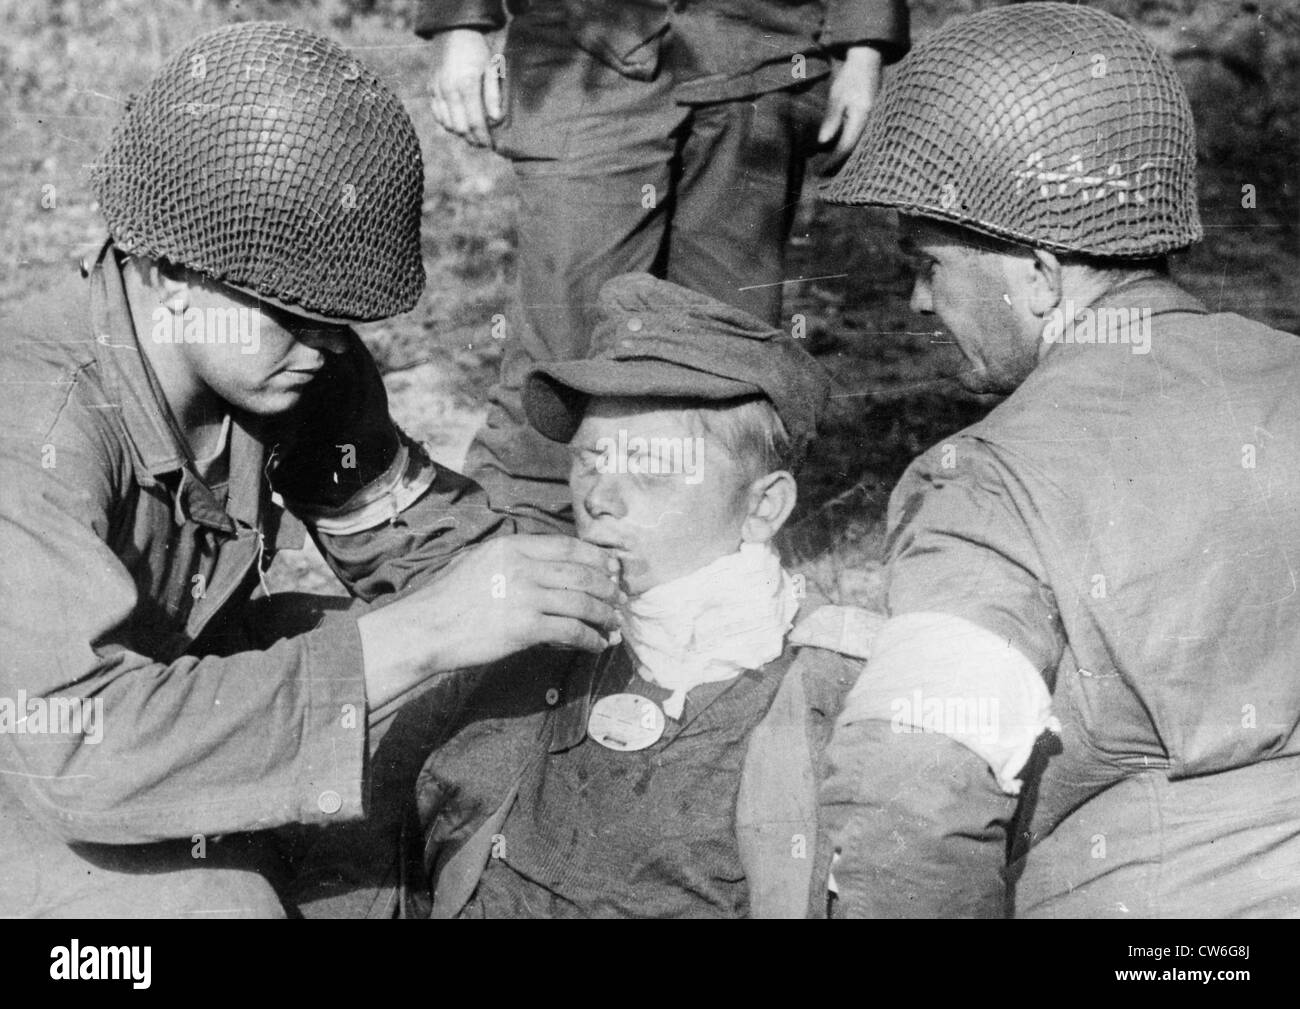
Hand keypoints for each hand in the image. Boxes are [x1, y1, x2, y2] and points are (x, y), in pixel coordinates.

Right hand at [357, 535, 621, 705]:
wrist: (425, 628)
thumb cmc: (448, 599)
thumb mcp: (478, 562)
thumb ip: (513, 559)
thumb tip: (545, 566)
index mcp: (512, 547)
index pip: (568, 546)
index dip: (596, 558)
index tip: (611, 569)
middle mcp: (523, 567)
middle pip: (581, 573)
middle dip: (607, 588)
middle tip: (619, 600)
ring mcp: (526, 596)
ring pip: (582, 602)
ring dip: (604, 616)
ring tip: (614, 626)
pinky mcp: (525, 627)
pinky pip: (571, 631)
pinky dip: (590, 639)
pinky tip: (596, 645)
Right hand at [428, 28, 502, 146]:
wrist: (453, 32)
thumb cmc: (477, 51)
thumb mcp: (491, 69)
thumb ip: (493, 95)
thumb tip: (496, 120)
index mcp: (466, 85)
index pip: (474, 123)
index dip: (483, 137)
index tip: (490, 144)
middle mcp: (448, 89)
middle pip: (459, 128)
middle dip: (472, 139)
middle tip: (483, 142)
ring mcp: (437, 90)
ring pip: (447, 125)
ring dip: (460, 132)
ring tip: (473, 132)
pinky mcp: (431, 89)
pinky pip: (437, 115)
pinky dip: (448, 123)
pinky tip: (459, 121)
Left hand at [818, 45, 882, 173]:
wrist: (869, 61)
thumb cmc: (850, 77)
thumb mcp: (837, 96)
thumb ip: (832, 119)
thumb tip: (823, 142)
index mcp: (862, 118)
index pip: (846, 147)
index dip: (833, 161)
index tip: (821, 171)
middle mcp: (872, 123)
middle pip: (855, 151)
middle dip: (839, 164)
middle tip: (823, 174)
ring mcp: (875, 122)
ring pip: (859, 146)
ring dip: (844, 156)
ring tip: (829, 166)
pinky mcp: (874, 119)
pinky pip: (862, 138)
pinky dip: (850, 146)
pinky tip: (839, 150)